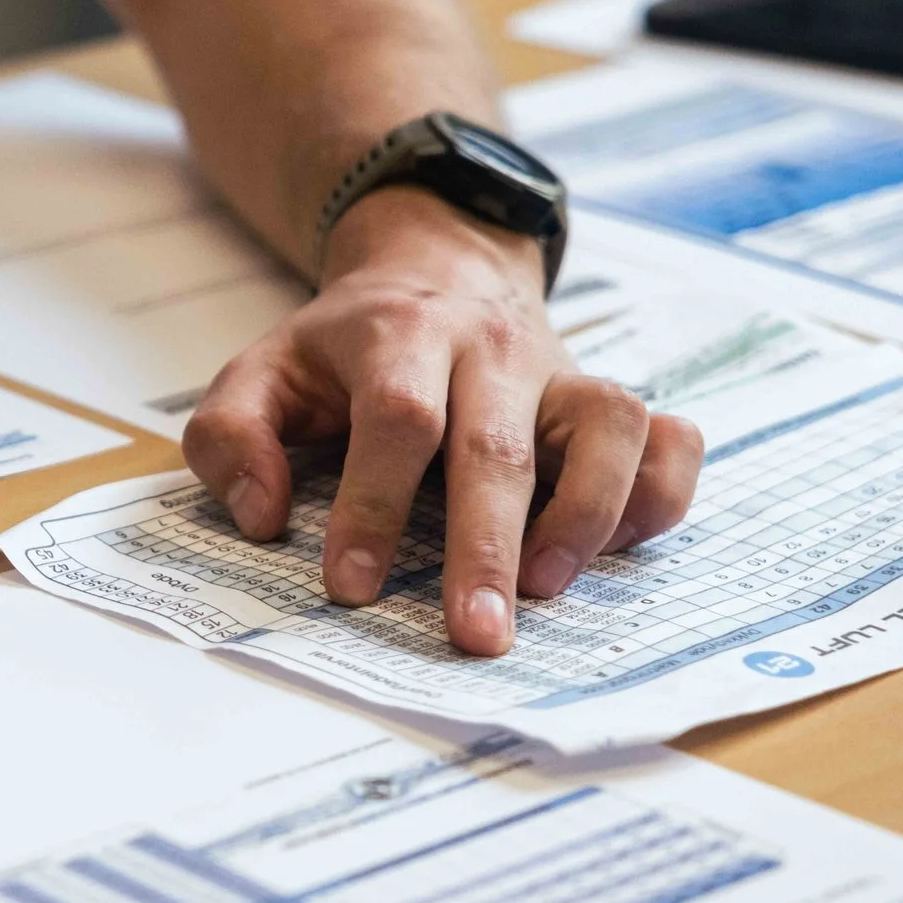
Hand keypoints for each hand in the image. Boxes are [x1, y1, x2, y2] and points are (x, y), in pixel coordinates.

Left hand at [184, 187, 702, 655]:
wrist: (437, 266)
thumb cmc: (346, 348)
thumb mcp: (262, 371)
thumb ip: (233, 435)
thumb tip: (263, 516)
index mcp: (401, 336)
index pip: (398, 420)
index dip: (374, 505)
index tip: (350, 587)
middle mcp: (492, 349)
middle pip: (500, 445)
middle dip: (487, 548)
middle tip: (475, 636)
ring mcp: (562, 373)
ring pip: (609, 426)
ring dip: (588, 514)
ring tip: (548, 588)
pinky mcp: (607, 400)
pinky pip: (668, 439)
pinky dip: (660, 494)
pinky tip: (616, 546)